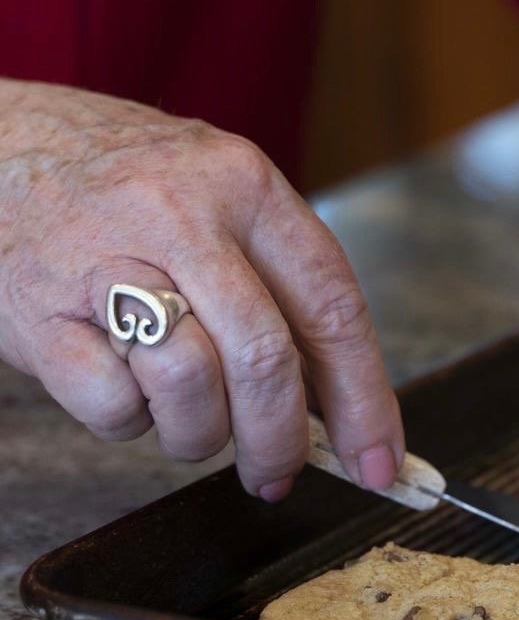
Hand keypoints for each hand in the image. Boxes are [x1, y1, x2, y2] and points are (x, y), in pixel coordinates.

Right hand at [0, 79, 403, 498]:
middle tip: (278, 473)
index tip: (380, 462)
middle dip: (281, 440)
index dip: (365, 397)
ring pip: (193, 388)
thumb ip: (282, 289)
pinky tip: (122, 382)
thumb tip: (341, 408)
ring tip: (187, 416)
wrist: (0, 146)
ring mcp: (106, 263)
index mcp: (246, 186)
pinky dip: (130, 421)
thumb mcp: (221, 202)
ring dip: (202, 433)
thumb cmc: (129, 189)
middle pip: (265, 359)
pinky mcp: (42, 316)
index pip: (332, 305)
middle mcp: (182, 216)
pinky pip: (115, 410)